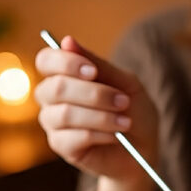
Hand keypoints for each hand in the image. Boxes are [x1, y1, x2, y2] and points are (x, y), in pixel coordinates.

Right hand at [35, 36, 158, 190]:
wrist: (143, 150)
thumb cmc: (134, 113)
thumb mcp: (126, 84)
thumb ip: (100, 65)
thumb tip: (68, 41)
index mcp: (63, 75)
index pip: (47, 61)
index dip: (66, 62)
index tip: (93, 71)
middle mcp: (52, 97)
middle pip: (56, 87)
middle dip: (94, 94)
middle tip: (123, 101)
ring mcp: (54, 123)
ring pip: (65, 114)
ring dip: (100, 116)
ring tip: (125, 123)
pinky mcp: (62, 146)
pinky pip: (72, 137)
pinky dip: (98, 134)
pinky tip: (115, 137)